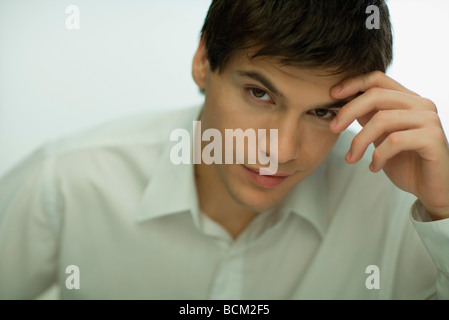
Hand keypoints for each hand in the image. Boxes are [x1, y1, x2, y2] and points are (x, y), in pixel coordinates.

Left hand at [329, 71, 448, 220]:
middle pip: (376, 95)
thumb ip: (369, 118)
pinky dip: (378, 155)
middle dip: (348, 111)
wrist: (432, 189)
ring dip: (359, 141)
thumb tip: (345, 101)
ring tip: (352, 158)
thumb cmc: (406, 163)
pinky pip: (395, 140)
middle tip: (333, 128)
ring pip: (382, 119)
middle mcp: (421, 104)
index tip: (333, 95)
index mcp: (408, 100)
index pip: (378, 79)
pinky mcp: (433, 138)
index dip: (353, 84)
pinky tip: (374, 167)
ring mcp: (429, 120)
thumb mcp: (380, 137)